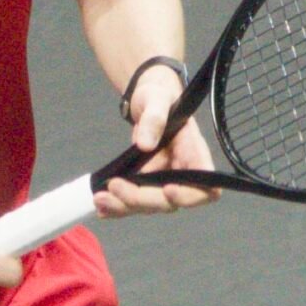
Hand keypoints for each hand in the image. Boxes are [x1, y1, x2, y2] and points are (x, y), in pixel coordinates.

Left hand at [95, 65, 218, 217]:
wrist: (146, 100)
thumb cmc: (159, 96)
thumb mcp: (157, 99)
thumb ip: (154, 118)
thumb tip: (145, 144)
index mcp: (194, 154)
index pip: (206, 188)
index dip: (190, 195)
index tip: (167, 189)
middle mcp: (181, 173)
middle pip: (169, 202)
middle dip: (141, 199)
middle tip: (113, 187)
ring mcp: (163, 181)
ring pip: (148, 206)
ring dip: (124, 206)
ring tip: (99, 199)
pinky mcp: (145, 184)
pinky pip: (133, 202)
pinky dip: (117, 208)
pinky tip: (101, 208)